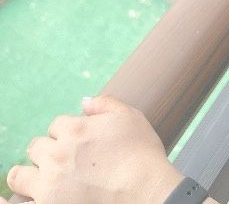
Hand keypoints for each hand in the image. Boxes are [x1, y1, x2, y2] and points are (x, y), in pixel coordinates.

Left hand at [1, 94, 184, 203]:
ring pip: (19, 176)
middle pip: (36, 148)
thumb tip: (84, 101)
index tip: (80, 145)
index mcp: (75, 129)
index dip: (68, 133)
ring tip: (38, 181)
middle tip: (64, 164)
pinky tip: (8, 200)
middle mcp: (57, 155)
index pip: (57, 125)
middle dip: (47, 152)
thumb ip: (105, 104)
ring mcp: (49, 186)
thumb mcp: (130, 117)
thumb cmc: (142, 156)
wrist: (148, 194)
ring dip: (27, 175)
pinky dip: (9, 202)